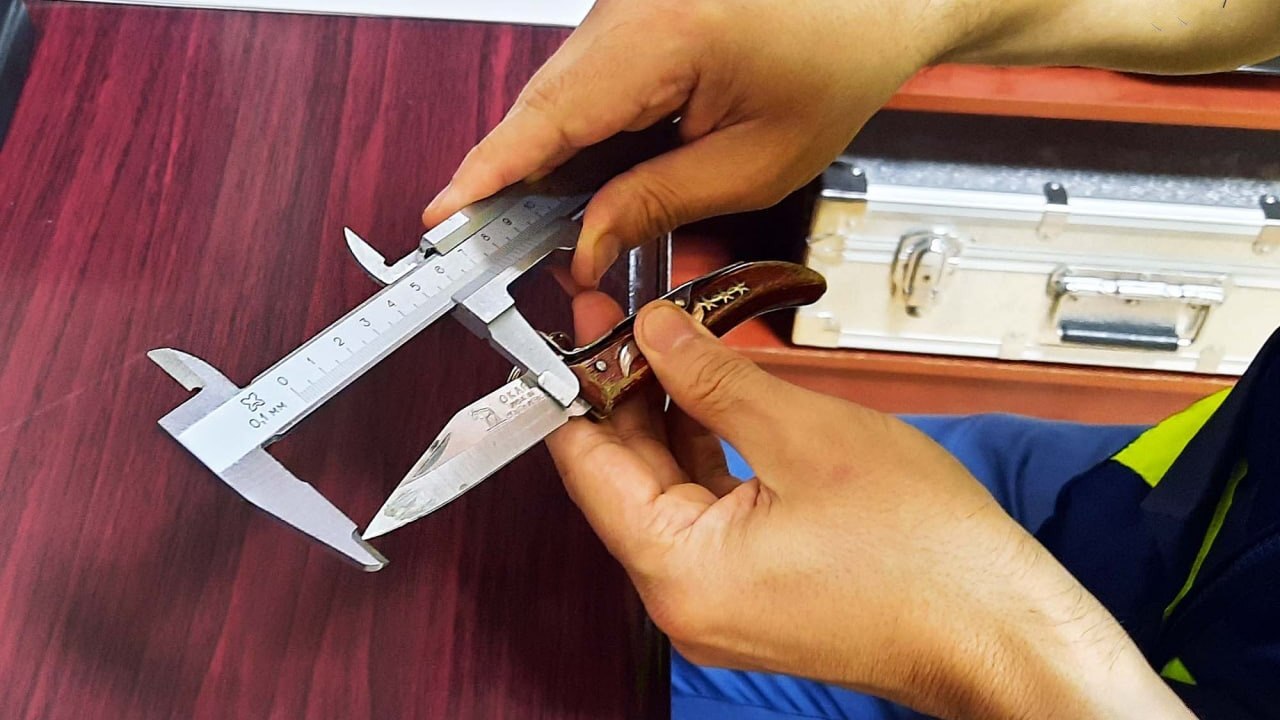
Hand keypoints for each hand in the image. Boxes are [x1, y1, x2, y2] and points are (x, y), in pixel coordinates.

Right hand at [423, 0, 955, 286]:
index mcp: (666, 34)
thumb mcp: (754, 162)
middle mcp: (632, 6)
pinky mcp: (632, 16)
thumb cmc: (839, 60)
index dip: (490, 173)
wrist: (877, 1)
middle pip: (542, 106)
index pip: (551, 115)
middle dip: (515, 185)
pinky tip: (587, 181)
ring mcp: (627, 6)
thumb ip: (657, 203)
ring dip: (550, 164)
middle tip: (491, 252)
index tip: (444, 216)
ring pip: (558, 95)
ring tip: (554, 227)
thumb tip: (587, 243)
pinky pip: (585, 80)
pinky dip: (579, 135)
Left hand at [546, 295, 1193, 719]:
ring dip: (666, 419)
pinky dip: (704, 456)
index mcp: (681, 571)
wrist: (999, 628)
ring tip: (669, 345)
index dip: (580, 385)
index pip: (589, 469)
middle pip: (624, 479)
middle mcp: (685, 599)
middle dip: (625, 392)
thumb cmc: (927, 554)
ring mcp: (718, 601)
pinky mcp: (751, 593)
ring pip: (667, 493)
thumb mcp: (807, 435)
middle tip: (628, 318)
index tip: (582, 327)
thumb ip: (714, 380)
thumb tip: (655, 334)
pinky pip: (706, 514)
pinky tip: (710, 401)